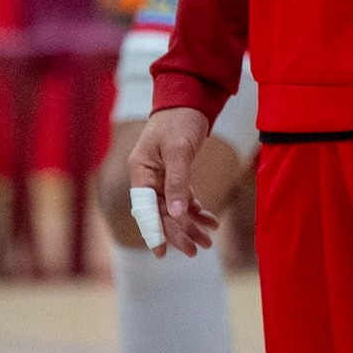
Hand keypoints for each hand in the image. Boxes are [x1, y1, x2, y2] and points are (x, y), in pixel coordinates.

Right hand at [126, 106, 219, 256]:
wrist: (188, 98)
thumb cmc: (179, 120)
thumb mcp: (178, 150)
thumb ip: (177, 181)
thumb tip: (176, 213)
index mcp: (140, 171)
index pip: (145, 208)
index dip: (153, 231)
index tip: (161, 254)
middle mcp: (148, 177)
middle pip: (161, 213)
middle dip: (178, 233)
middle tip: (196, 251)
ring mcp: (161, 177)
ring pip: (174, 209)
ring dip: (190, 226)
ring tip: (208, 243)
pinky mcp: (176, 174)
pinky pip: (184, 199)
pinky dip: (197, 211)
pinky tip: (211, 222)